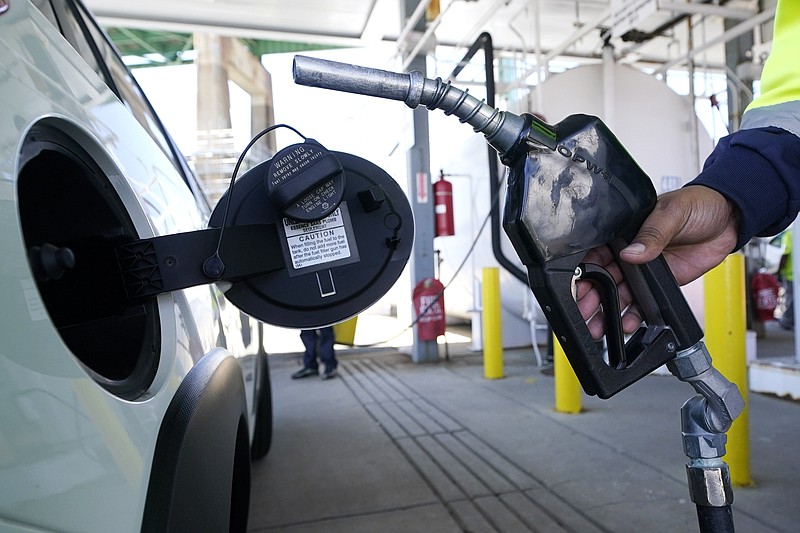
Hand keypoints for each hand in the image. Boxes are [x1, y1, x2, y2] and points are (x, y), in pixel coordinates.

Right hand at [576, 185, 739, 338]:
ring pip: (618, 294)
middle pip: (602, 278)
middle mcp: (629, 253)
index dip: (584, 270)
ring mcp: (643, 271)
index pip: (596, 253)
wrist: (729, 220)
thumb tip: (631, 253)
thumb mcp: (672, 213)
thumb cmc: (698, 205)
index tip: (578, 286)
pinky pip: (641, 303)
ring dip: (607, 311)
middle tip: (585, 312)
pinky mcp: (659, 284)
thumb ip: (652, 234)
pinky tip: (626, 324)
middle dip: (591, 297)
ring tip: (598, 327)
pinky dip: (632, 315)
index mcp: (625, 231)